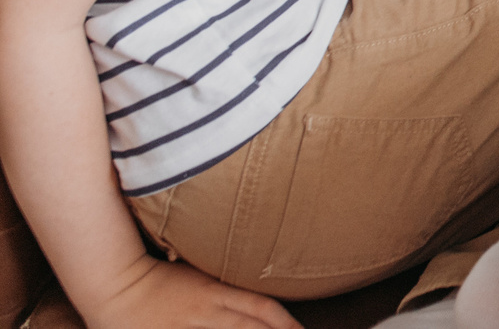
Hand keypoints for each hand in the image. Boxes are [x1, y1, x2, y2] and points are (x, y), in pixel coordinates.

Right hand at [81, 254, 295, 327]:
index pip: (260, 307)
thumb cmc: (160, 279)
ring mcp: (185, 328)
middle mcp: (205, 311)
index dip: (285, 323)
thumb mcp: (199, 274)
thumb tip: (255, 295)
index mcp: (216, 291)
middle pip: (249, 328)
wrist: (115, 284)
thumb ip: (226, 285)